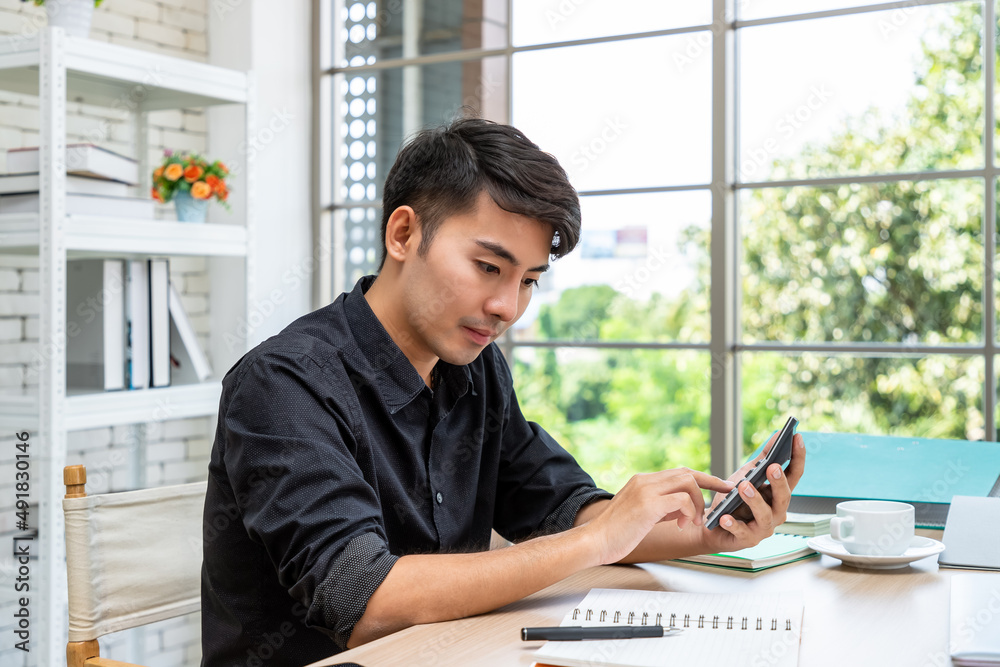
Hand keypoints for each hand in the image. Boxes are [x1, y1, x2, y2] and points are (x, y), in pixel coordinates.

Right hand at [583, 468, 734, 564]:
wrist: (595, 541)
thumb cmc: (616, 533)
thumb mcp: (643, 515)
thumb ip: (663, 507)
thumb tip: (684, 508)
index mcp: (643, 481)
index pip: (679, 472)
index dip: (703, 477)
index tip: (720, 485)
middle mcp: (645, 480)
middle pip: (687, 472)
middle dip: (710, 482)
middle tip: (725, 495)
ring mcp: (646, 490)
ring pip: (687, 482)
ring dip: (697, 503)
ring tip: (693, 522)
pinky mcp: (648, 504)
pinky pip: (681, 500)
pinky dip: (689, 513)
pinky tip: (682, 526)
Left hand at [702, 432, 805, 552]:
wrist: (712, 524)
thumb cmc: (733, 500)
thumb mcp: (747, 474)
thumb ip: (763, 458)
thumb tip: (778, 434)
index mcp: (778, 495)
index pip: (794, 475)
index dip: (798, 457)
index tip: (797, 437)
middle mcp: (776, 512)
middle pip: (784, 497)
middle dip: (779, 481)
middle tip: (771, 467)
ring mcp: (763, 528)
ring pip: (765, 515)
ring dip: (755, 500)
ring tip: (744, 487)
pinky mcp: (747, 540)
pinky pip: (742, 532)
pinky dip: (734, 524)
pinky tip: (725, 517)